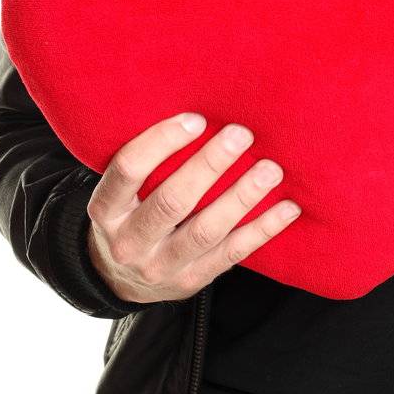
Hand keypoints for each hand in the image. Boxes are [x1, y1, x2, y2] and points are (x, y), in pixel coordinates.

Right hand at [86, 113, 300, 303]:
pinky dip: (262, 229)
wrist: (117, 279)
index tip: (197, 118)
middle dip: (209, 165)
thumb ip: (147, 160)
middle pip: (171, 202)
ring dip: (242, 197)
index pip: (128, 170)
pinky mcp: (190, 281)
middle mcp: (129, 241)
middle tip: (241, 134)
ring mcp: (160, 267)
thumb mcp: (118, 191)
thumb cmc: (128, 213)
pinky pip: (232, 254)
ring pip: (206, 231)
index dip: (162, 142)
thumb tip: (197, 112)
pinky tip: (287, 208)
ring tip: (270, 170)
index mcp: (105, 209)